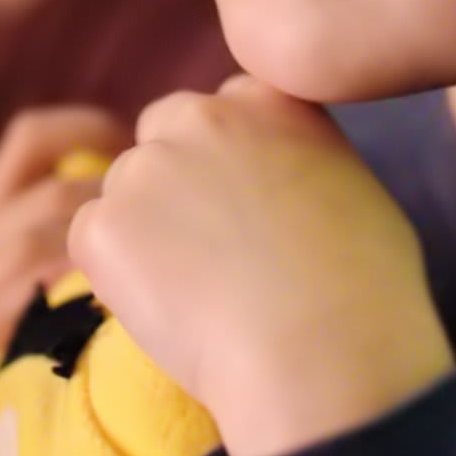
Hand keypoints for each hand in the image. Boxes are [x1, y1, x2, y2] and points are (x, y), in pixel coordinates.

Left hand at [70, 76, 453, 455]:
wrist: (322, 355)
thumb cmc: (364, 293)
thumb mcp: (356, 192)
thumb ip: (304, 161)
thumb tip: (281, 185)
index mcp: (271, 100)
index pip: (224, 107)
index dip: (228, 160)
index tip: (244, 207)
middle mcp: (204, 116)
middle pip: (160, 135)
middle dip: (174, 184)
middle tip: (209, 253)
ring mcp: (146, 166)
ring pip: (124, 193)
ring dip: (144, 233)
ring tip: (197, 296)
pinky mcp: (103, 224)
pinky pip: (91, 243)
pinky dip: (113, 277)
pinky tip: (167, 313)